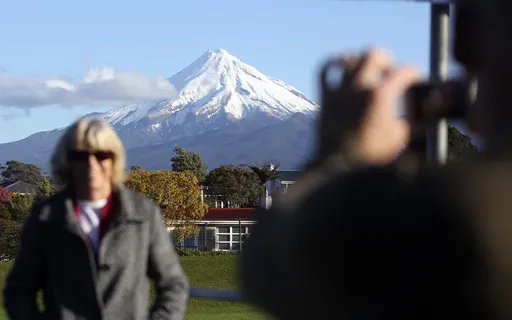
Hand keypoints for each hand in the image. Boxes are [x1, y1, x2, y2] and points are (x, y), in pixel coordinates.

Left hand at [317, 48, 420, 165]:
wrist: (338, 167)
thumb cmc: (370, 156)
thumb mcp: (399, 138)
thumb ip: (411, 121)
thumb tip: (421, 114)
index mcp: (381, 94)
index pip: (404, 71)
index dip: (413, 73)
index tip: (415, 79)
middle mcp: (360, 86)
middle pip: (375, 54)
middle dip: (386, 60)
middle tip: (389, 71)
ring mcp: (340, 90)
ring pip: (350, 59)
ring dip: (361, 61)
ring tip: (366, 69)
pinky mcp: (325, 97)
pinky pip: (325, 69)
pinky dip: (333, 63)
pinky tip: (341, 66)